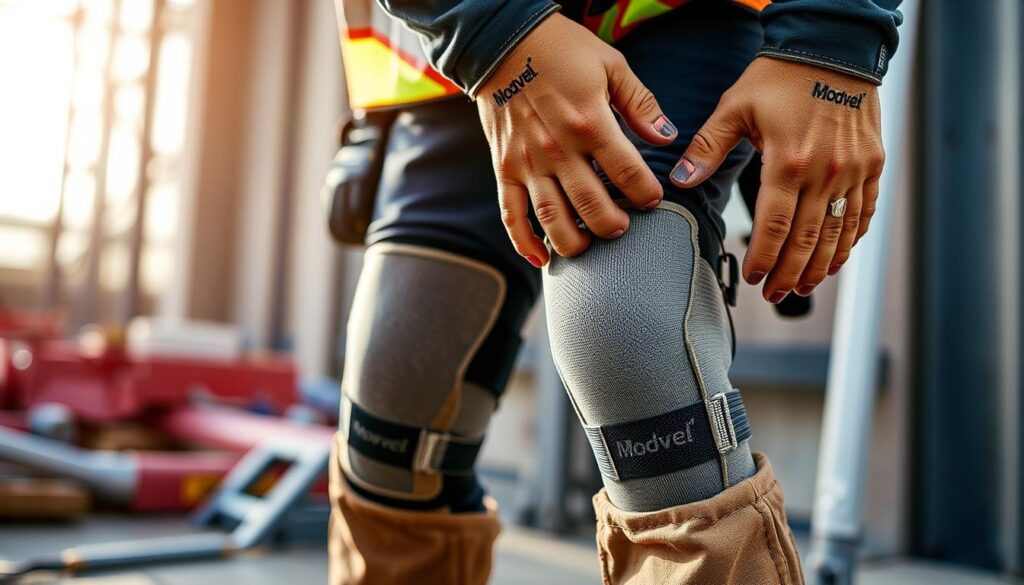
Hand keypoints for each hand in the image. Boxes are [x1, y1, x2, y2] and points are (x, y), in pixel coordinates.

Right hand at [476, 13, 676, 266]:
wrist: (502, 42)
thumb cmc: (561, 50)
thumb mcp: (610, 65)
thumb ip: (641, 104)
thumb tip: (667, 137)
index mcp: (590, 123)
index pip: (628, 174)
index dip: (647, 194)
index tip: (652, 199)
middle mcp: (558, 150)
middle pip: (593, 207)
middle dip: (615, 225)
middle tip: (623, 226)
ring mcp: (528, 163)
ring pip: (553, 220)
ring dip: (576, 242)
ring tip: (591, 244)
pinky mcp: (504, 168)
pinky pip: (511, 215)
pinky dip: (524, 243)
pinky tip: (542, 260)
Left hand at [671, 57, 883, 302]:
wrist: (834, 47)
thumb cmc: (780, 76)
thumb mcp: (735, 107)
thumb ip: (707, 148)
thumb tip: (681, 181)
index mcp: (787, 161)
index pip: (774, 227)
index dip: (763, 258)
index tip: (754, 278)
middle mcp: (825, 172)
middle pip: (807, 240)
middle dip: (789, 274)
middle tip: (775, 295)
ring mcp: (854, 171)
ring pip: (839, 234)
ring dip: (821, 267)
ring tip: (803, 287)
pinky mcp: (873, 165)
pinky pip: (864, 213)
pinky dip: (851, 240)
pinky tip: (837, 258)